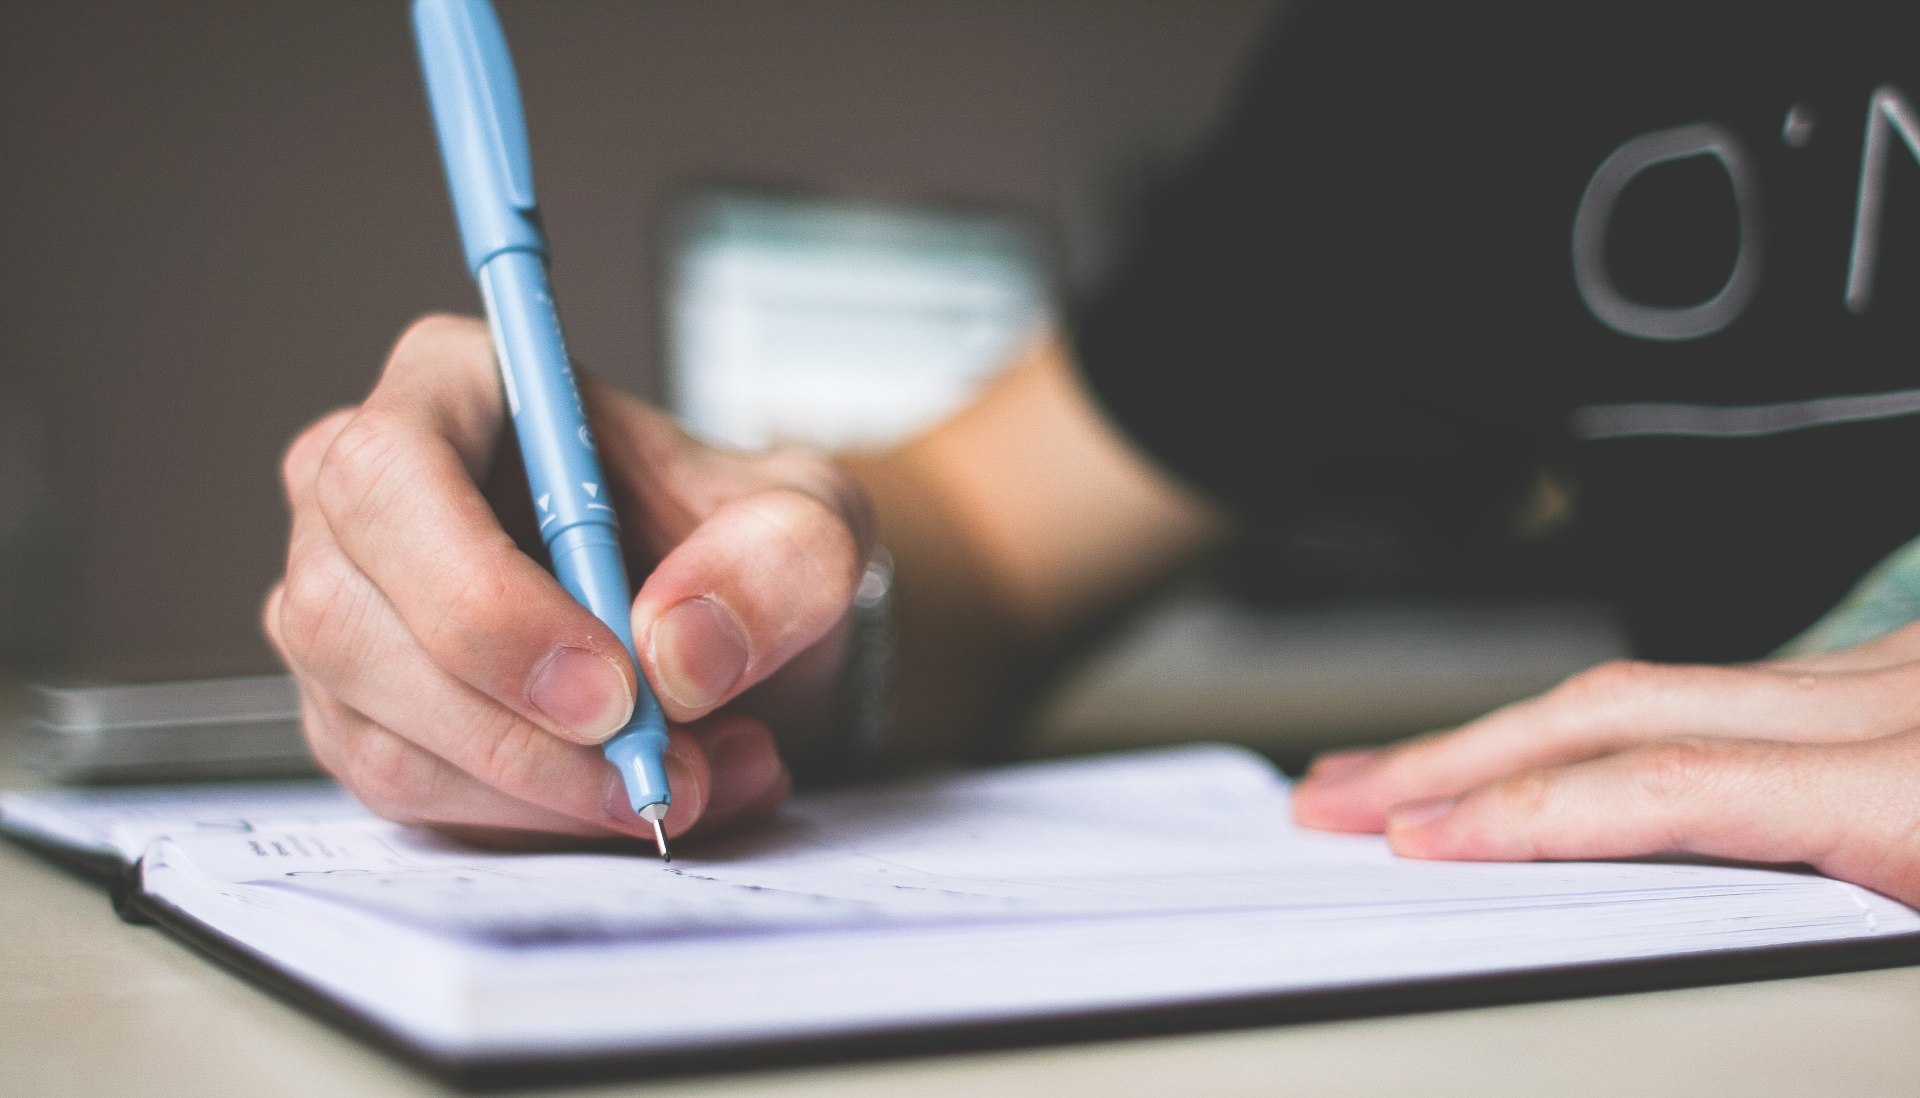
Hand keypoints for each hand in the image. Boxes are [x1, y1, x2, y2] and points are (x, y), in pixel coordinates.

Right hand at [265, 316, 872, 845]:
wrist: (734, 631)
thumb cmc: (743, 545)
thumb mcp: (813, 524)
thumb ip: (779, 559)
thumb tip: (677, 651)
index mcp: (453, 386)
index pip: (391, 477)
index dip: (483, 597)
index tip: (612, 690)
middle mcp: (361, 494)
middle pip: (350, 621)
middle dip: (520, 731)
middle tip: (661, 772)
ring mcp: (344, 613)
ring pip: (383, 735)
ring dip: (548, 793)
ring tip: (694, 780)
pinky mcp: (361, 719)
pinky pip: (413, 798)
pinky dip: (538, 823)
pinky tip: (638, 795)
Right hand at [1293, 626, 1919, 905]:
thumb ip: (1854, 936)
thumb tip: (1678, 930)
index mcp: (1918, 791)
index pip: (1669, 787)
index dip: (1521, 812)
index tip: (1411, 841)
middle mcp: (1893, 704)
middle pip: (1617, 707)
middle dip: (1456, 752)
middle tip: (1339, 794)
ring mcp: (1890, 672)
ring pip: (1650, 683)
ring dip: (1510, 731)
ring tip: (1406, 774)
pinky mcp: (1894, 669)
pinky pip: (1718, 684)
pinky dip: (1607, 721)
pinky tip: (1548, 748)